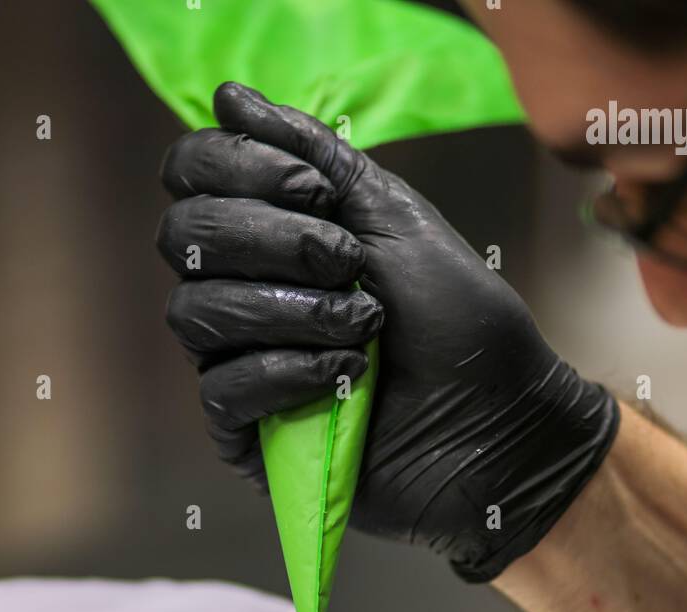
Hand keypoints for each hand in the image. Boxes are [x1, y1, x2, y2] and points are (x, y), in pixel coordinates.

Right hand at [157, 83, 618, 581]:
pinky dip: (282, 372)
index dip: (233, 167)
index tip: (313, 190)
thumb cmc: (462, 324)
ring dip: (287, 310)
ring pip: (195, 314)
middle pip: (185, 240)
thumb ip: (317, 159)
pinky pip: (221, 389)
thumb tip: (230, 99)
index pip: (193, 179)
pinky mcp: (251, 437)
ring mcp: (244, 367)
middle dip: (267, 240)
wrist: (501, 423)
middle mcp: (246, 295)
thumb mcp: (396, 220)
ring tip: (363, 327)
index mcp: (272, 236)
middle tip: (347, 262)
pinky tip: (343, 375)